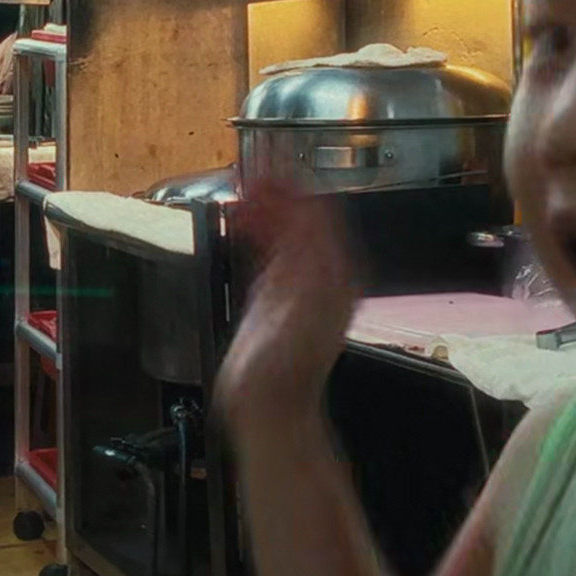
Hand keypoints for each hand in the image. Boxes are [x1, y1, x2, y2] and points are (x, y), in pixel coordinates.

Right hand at [215, 181, 357, 427]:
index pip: (318, 212)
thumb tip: (301, 214)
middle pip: (302, 217)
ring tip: (241, 191)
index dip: (291, 186)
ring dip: (264, 209)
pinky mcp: (277, 297)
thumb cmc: (287, 368)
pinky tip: (241, 224)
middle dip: (275, 193)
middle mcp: (323, 275)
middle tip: (247, 175)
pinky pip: (270, 251)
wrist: (271, 407)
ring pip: (285, 231)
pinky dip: (256, 232)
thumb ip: (300, 258)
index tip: (265, 167)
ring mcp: (300, 286)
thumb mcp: (297, 304)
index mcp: (334, 274)